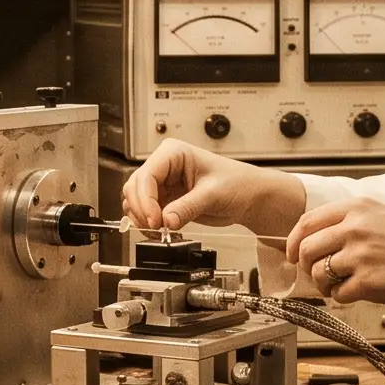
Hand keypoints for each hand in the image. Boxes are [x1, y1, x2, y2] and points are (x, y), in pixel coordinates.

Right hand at [123, 140, 306, 234]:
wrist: (248, 197)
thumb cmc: (237, 184)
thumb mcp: (213, 194)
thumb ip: (188, 207)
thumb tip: (166, 220)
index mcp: (174, 153)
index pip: (147, 175)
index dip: (146, 199)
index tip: (155, 220)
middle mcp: (164, 166)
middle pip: (135, 187)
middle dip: (142, 210)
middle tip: (157, 228)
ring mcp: (163, 183)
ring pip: (136, 200)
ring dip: (142, 217)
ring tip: (160, 231)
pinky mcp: (166, 199)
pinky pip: (145, 211)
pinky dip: (148, 222)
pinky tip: (160, 230)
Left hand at [283, 197, 384, 313]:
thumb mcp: (384, 216)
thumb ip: (351, 221)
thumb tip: (317, 238)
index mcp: (358, 208)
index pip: (307, 222)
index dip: (293, 241)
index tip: (291, 254)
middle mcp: (356, 227)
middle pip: (306, 249)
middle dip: (305, 266)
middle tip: (317, 274)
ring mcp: (361, 255)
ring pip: (318, 273)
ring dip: (323, 284)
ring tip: (339, 286)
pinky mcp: (368, 282)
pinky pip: (337, 294)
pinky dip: (342, 298)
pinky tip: (358, 293)